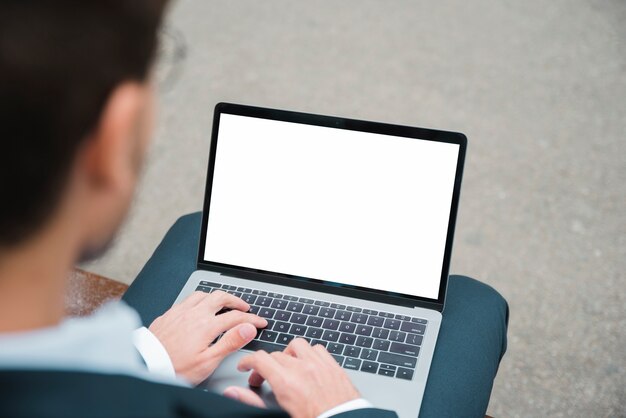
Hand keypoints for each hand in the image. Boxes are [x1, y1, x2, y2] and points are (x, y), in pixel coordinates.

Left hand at [148, 290, 266, 383]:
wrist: (146, 366)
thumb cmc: (175, 368)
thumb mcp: (208, 361)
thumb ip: (230, 342)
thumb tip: (248, 328)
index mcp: (207, 325)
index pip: (236, 316)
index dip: (252, 318)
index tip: (260, 322)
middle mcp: (194, 314)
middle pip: (220, 297)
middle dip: (236, 300)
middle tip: (244, 307)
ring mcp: (180, 312)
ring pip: (203, 294)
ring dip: (217, 297)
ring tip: (223, 303)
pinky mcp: (168, 314)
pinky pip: (187, 299)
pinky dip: (199, 299)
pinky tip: (198, 307)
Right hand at [223, 338, 359, 417]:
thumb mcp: (279, 414)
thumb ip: (253, 402)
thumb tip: (234, 393)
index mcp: (286, 383)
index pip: (260, 359)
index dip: (248, 361)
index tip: (245, 367)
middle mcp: (302, 369)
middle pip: (276, 355)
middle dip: (266, 365)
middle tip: (264, 379)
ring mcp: (320, 365)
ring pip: (297, 345)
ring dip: (288, 354)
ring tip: (286, 367)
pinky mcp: (333, 367)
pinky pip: (318, 349)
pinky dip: (309, 354)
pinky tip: (308, 365)